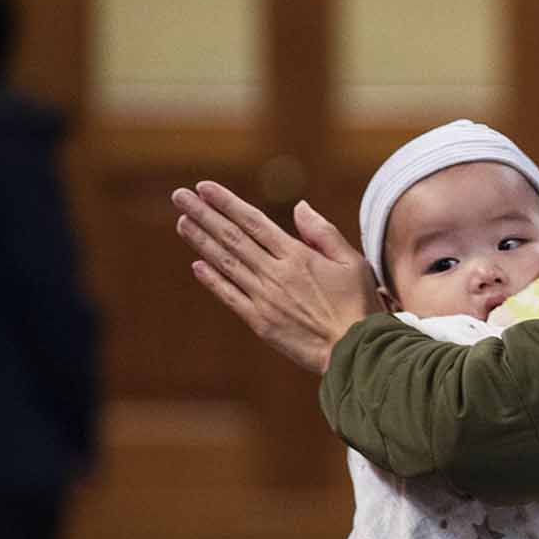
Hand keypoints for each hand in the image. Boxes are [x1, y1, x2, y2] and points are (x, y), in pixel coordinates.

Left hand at [172, 182, 378, 374]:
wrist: (355, 351)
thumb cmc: (358, 305)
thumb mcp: (352, 262)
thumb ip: (323, 233)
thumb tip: (299, 207)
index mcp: (297, 256)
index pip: (254, 222)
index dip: (227, 203)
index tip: (204, 187)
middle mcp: (275, 273)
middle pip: (233, 238)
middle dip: (205, 214)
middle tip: (180, 196)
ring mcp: (264, 298)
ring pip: (226, 263)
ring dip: (202, 241)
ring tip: (182, 222)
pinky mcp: (260, 322)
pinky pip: (230, 296)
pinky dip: (212, 280)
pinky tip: (197, 265)